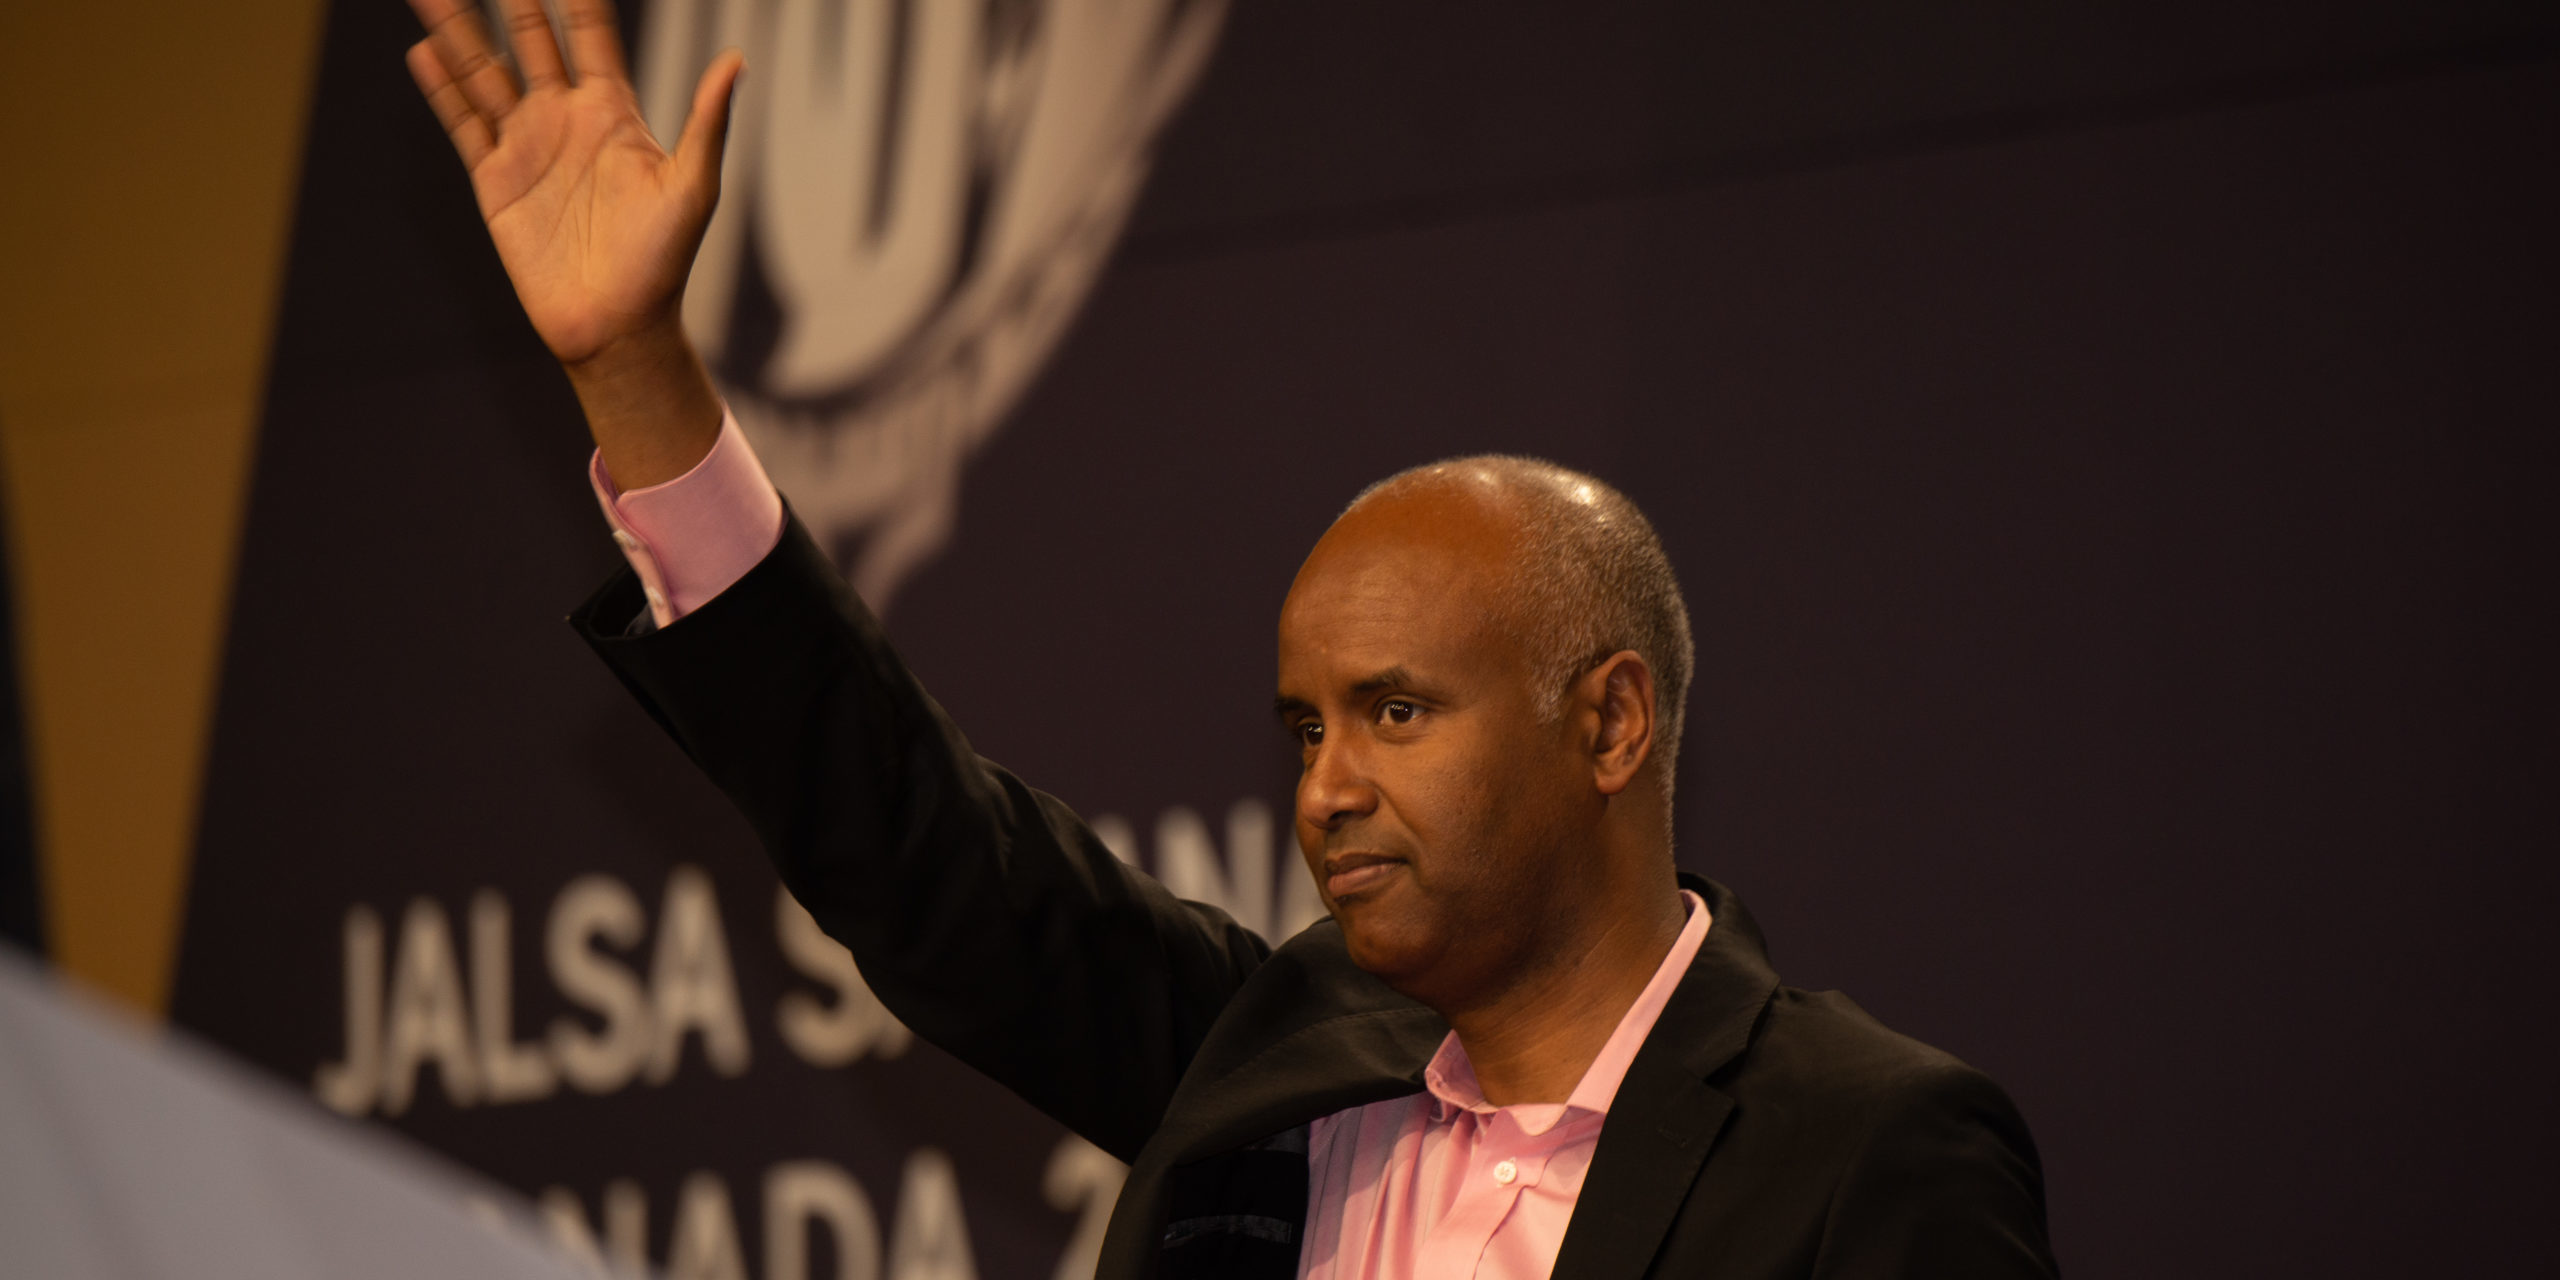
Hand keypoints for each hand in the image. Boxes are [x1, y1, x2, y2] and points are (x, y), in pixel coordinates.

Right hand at [404, 0, 739, 486]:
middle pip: (529, 40)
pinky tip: (424, 53)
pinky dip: (443, 88)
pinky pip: (464, 124)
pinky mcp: (495, 180)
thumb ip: (706, 121)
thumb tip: (735, 59)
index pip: (591, 36)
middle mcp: (566, 120)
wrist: (616, 324)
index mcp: (614, 113)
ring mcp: (527, 147)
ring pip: (484, 73)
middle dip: (511, 0)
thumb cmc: (664, 260)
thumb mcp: (693, 187)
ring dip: (458, 32)